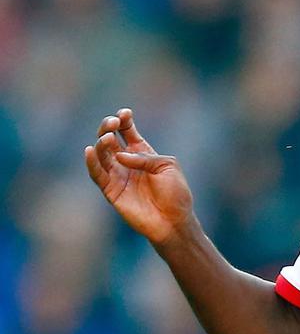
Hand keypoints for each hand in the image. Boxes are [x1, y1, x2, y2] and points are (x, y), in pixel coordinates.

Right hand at [83, 108, 194, 244]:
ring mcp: (117, 175)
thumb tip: (121, 155)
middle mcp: (127, 161)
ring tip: (106, 138)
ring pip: (102, 154)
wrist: (173, 220)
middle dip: (109, 127)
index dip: (124, 120)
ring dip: (101, 144)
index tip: (125, 113)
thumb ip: (145, 158)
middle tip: (112, 122)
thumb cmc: (175, 193)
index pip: (128, 130)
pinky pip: (97, 174)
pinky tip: (89, 150)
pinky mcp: (110, 190)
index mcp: (143, 152)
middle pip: (111, 138)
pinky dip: (92, 162)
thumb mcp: (167, 166)